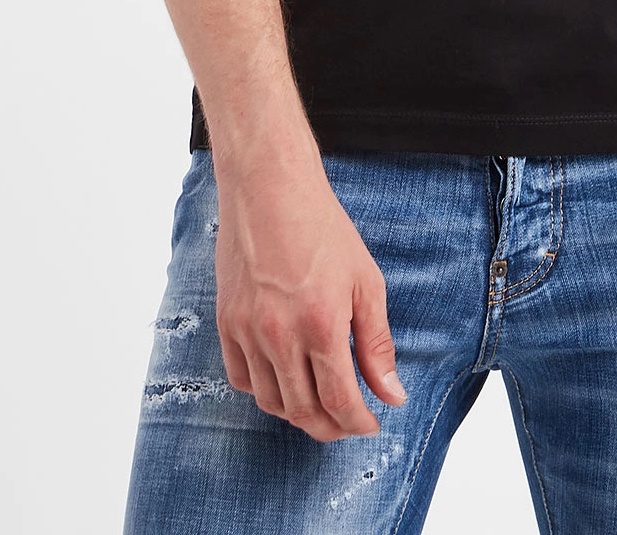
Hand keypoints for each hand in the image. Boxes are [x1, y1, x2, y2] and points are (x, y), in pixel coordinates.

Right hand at [212, 140, 406, 441]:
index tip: (372, 423)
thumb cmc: (323, 229)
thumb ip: (377, 344)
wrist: (270, 188)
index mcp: (321, 324)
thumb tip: (391, 395)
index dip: (358, 422)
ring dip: (298, 414)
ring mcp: (247, 330)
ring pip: (271, 402)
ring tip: (320, 404)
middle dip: (331, 427)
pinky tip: (285, 379)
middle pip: (304, 411)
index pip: (340, 400)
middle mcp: (280, 335)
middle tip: (349, 422)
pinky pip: (241, 378)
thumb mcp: (365, 281)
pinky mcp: (225, 322)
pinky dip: (265, 390)